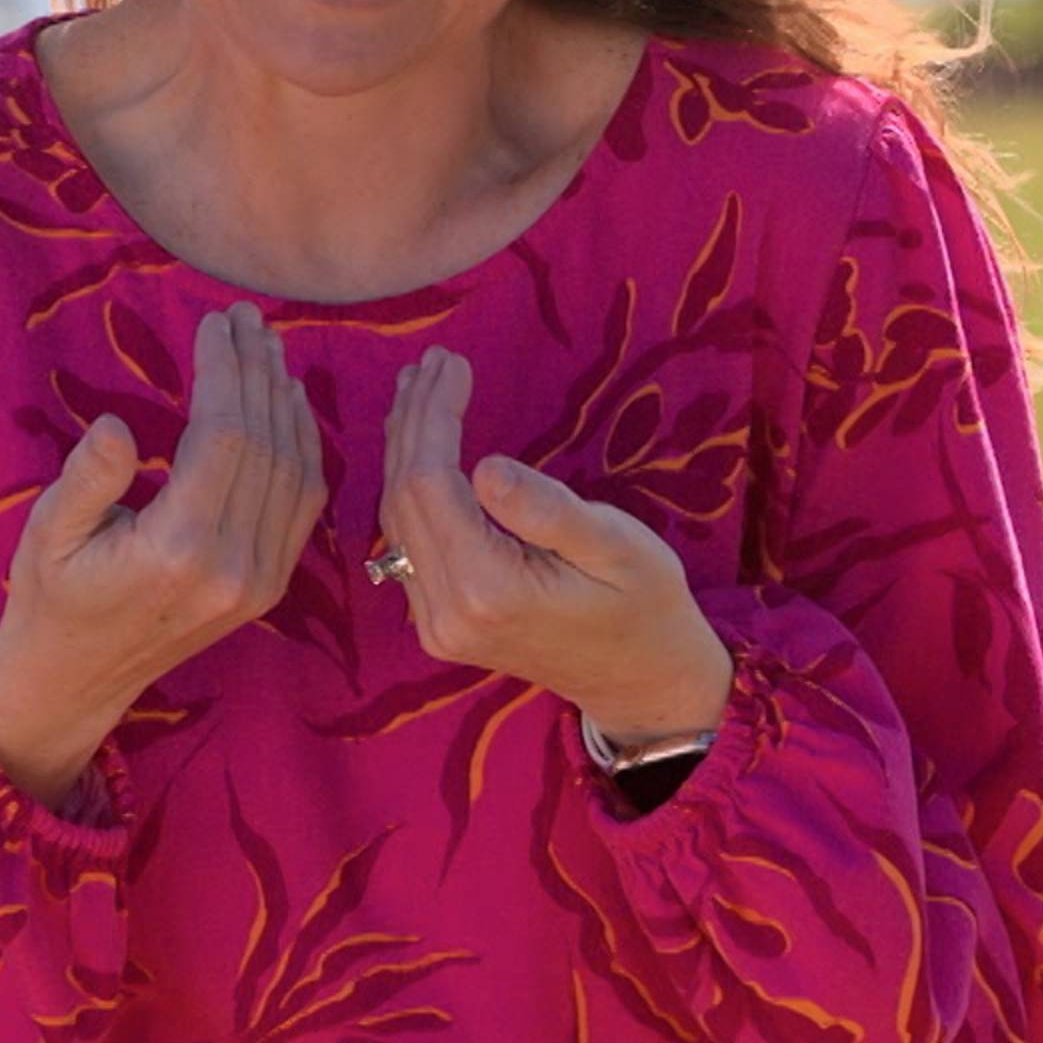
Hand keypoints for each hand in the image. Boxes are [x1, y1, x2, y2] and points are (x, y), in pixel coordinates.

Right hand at [0, 304, 326, 809]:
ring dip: (286, 403)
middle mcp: (233, 567)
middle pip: (266, 446)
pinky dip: (302, 448)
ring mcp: (260, 582)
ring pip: (296, 473)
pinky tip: (286, 406)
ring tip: (266, 349)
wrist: (76, 679)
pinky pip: (302, 507)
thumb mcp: (47, 533)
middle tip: (245, 318)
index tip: (215, 323)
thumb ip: (87, 480)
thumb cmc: (50, 595)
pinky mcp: (268, 587)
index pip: (223, 437)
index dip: (226, 371)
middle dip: (258, 372)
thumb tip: (117, 426)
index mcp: (178, 550)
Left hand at [372, 348, 730, 743]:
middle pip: (404, 497)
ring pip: (397, 518)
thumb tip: (484, 466)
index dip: (433, 417)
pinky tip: (420, 445)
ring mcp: (435, 624)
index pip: (431, 485)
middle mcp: (445, 613)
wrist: (642, 680)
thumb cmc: (645, 605)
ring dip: (405, 448)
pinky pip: (407, 541)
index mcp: (487, 591)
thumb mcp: (618, 547)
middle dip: (414, 422)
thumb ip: (549, 511)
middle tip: (434, 361)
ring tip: (419, 387)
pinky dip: (411, 486)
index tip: (451, 364)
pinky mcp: (438, 622)